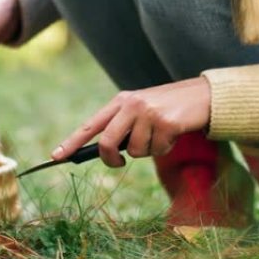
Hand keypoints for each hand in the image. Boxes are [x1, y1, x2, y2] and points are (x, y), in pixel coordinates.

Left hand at [51, 77, 211, 166]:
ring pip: (135, 151)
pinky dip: (165, 148)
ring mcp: (148, 113)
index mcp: (121, 101)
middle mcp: (131, 104)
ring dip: (148, 151)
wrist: (203, 95)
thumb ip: (123, 125)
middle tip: (119, 162)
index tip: (56, 156)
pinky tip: (173, 133)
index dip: (72, 142)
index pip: (91, 124)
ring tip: (161, 135)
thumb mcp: (142, 110)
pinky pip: (157, 150)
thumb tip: (106, 153)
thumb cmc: (169, 107)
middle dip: (112, 159)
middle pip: (108, 143)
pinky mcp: (166, 122)